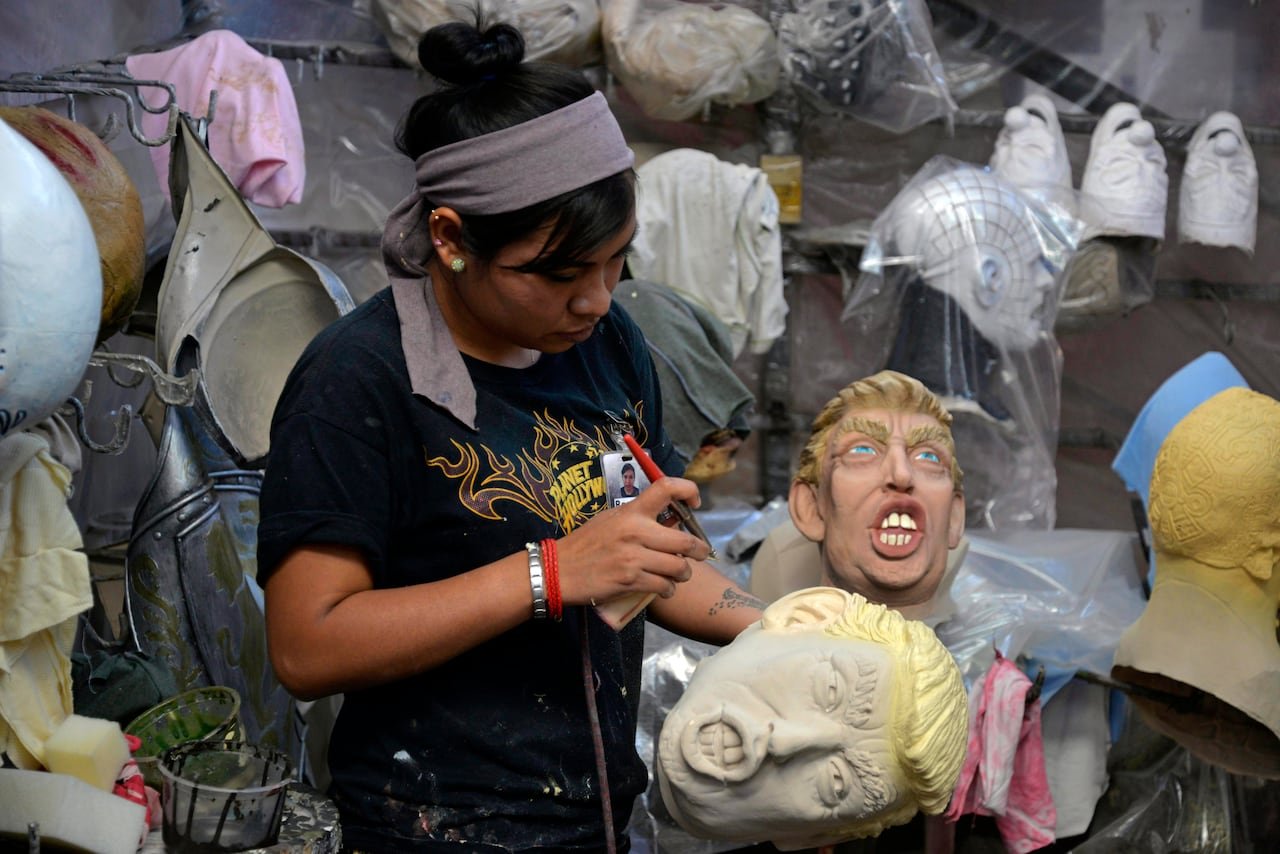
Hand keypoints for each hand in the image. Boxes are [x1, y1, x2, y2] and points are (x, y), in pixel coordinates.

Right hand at [555, 477, 709, 606]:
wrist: (557, 570)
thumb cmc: (584, 544)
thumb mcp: (610, 521)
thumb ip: (639, 519)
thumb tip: (673, 520)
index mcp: (631, 512)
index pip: (666, 488)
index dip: (689, 491)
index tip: (695, 504)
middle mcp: (635, 531)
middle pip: (685, 540)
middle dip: (699, 550)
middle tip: (700, 553)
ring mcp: (633, 558)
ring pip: (678, 567)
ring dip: (683, 573)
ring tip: (678, 574)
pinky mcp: (630, 581)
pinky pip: (663, 586)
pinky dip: (668, 589)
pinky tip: (664, 588)